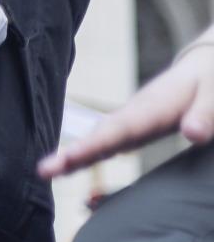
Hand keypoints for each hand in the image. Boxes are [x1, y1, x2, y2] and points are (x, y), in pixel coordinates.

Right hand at [40, 42, 213, 176]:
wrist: (203, 69)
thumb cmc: (209, 82)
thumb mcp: (213, 94)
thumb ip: (205, 114)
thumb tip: (193, 135)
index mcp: (152, 108)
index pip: (118, 130)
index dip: (93, 145)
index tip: (69, 158)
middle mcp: (134, 114)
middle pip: (99, 135)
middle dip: (72, 153)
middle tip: (44, 171)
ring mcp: (131, 121)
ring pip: (99, 139)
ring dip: (74, 155)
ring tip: (48, 172)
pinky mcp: (134, 128)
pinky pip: (106, 142)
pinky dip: (87, 153)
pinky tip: (72, 165)